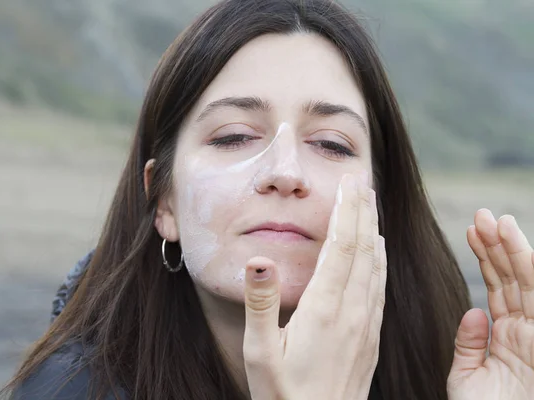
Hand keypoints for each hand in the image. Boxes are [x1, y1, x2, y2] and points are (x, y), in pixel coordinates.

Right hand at [243, 173, 386, 399]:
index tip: (350, 183)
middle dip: (363, 211)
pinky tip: (378, 251)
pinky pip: (379, 288)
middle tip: (362, 181)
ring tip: (371, 205)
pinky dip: (380, 260)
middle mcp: (352, 312)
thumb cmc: (283, 395)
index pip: (343, 247)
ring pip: (376, 266)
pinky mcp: (369, 338)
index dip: (347, 211)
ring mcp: (365, 325)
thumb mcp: (260, 352)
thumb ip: (259, 304)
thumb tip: (257, 258)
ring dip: (374, 231)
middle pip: (364, 249)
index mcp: (325, 309)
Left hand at [447, 209, 533, 398]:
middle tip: (483, 214)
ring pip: (528, 283)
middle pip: (513, 279)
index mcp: (507, 337)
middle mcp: (526, 331)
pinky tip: (520, 247)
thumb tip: (472, 311)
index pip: (497, 288)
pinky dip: (531, 271)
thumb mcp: (467, 376)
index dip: (485, 258)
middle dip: (498, 245)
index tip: (471, 230)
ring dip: (514, 249)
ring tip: (498, 220)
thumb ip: (468, 343)